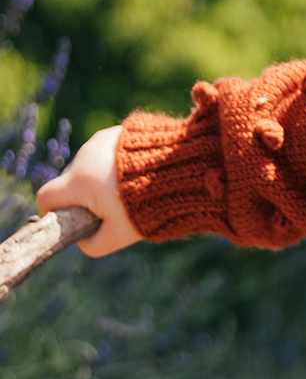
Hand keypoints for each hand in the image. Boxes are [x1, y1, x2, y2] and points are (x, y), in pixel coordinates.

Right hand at [35, 126, 139, 255]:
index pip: (47, 197)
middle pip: (70, 182)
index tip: (73, 220)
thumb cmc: (151, 205)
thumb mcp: (120, 234)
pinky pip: (108, 154)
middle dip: (85, 199)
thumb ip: (94, 245)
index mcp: (79, 180)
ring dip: (102, 182)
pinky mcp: (117, 133)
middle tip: (113, 211)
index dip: (54, 212)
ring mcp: (101, 141)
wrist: (185, 171)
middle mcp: (85, 156)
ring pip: (90, 168)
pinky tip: (139, 176)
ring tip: (131, 193)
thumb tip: (82, 243)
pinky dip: (117, 167)